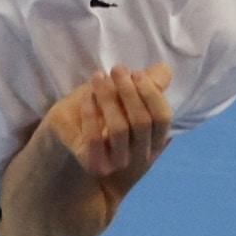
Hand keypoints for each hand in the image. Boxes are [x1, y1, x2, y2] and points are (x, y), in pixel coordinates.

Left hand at [50, 63, 172, 178]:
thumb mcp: (125, 95)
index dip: (151, 93)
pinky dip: (91, 113)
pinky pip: (95, 138)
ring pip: (119, 128)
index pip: (162, 117)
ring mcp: (119, 162)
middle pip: (142, 121)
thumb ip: (146, 85)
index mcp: (154, 138)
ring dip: (109, 97)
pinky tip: (87, 96)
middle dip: (129, 91)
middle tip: (116, 70)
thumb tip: (164, 70)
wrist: (72, 136)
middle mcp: (141, 154)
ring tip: (98, 77)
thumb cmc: (102, 112)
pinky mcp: (96, 165)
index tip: (136, 73)